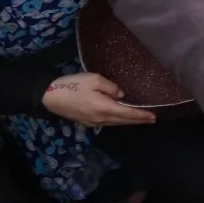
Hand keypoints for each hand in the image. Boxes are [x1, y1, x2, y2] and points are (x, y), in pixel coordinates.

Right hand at [41, 72, 156, 126]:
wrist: (50, 97)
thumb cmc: (72, 85)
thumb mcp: (94, 79)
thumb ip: (111, 87)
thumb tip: (121, 95)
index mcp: (104, 108)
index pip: (128, 114)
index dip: (141, 115)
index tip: (153, 116)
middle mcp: (101, 118)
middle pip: (123, 121)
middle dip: (138, 120)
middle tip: (151, 120)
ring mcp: (93, 122)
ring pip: (115, 123)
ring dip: (128, 121)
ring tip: (139, 119)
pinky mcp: (87, 122)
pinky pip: (107, 122)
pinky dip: (118, 121)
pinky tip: (120, 117)